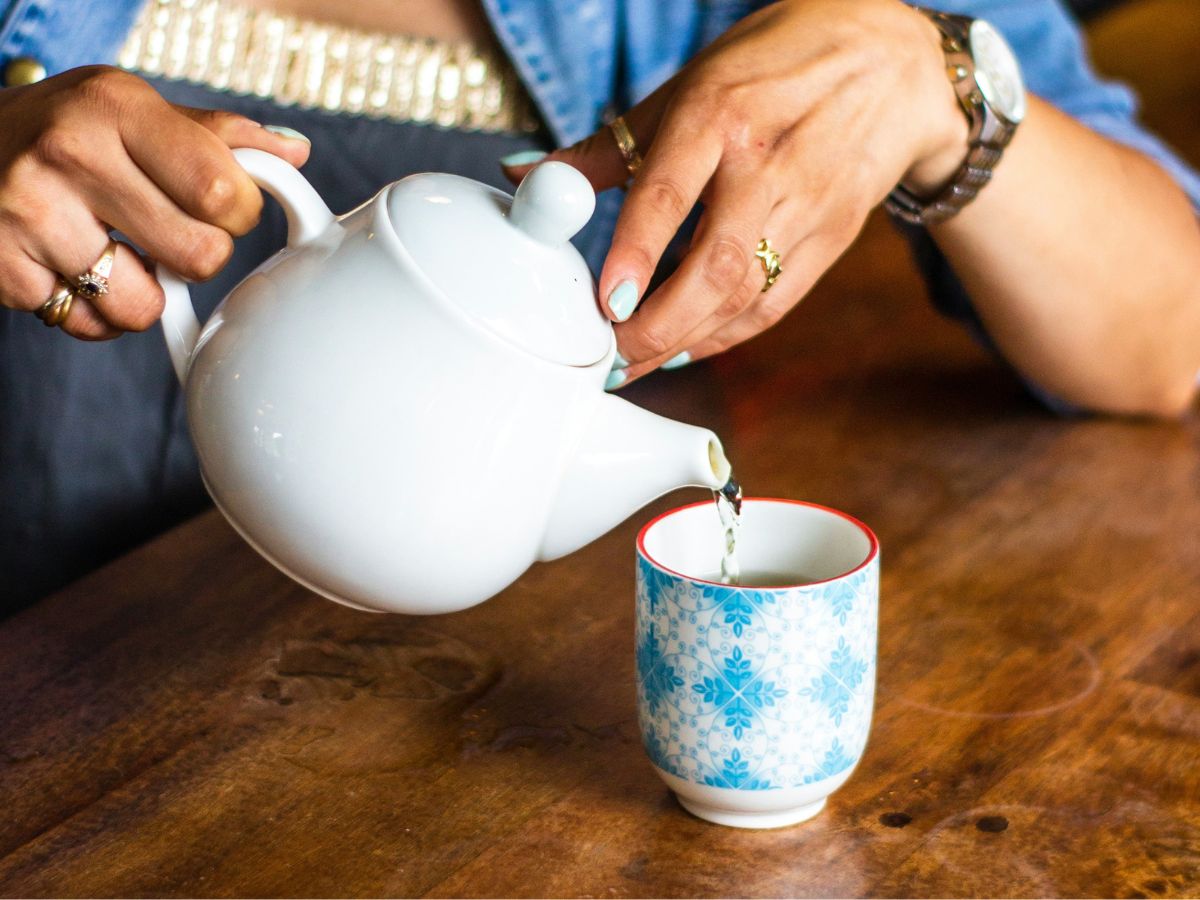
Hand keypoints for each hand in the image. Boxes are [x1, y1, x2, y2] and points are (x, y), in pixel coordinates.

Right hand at [0, 66, 310, 339]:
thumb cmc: (66, 130)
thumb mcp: (133, 109)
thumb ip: (217, 135)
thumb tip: (293, 154)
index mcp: (116, 108)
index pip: (224, 191)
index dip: (240, 214)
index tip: (222, 208)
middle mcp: (69, 155)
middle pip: (200, 256)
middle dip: (199, 255)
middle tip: (169, 233)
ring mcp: (30, 216)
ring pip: (144, 307)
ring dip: (146, 294)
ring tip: (120, 254)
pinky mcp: (5, 269)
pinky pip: (91, 327)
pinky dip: (96, 312)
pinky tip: (77, 270)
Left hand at [504, 0, 966, 384]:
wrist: (895, 67)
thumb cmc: (775, 67)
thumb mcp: (687, 87)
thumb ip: (606, 147)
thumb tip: (526, 176)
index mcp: (721, 112)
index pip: (674, 190)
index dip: (638, 252)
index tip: (606, 304)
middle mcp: (768, 163)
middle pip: (716, 263)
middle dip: (658, 325)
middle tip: (609, 360)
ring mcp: (808, 205)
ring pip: (745, 294)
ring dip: (684, 342)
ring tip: (632, 366)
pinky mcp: (833, 238)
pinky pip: (775, 303)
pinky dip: (726, 335)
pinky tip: (684, 350)